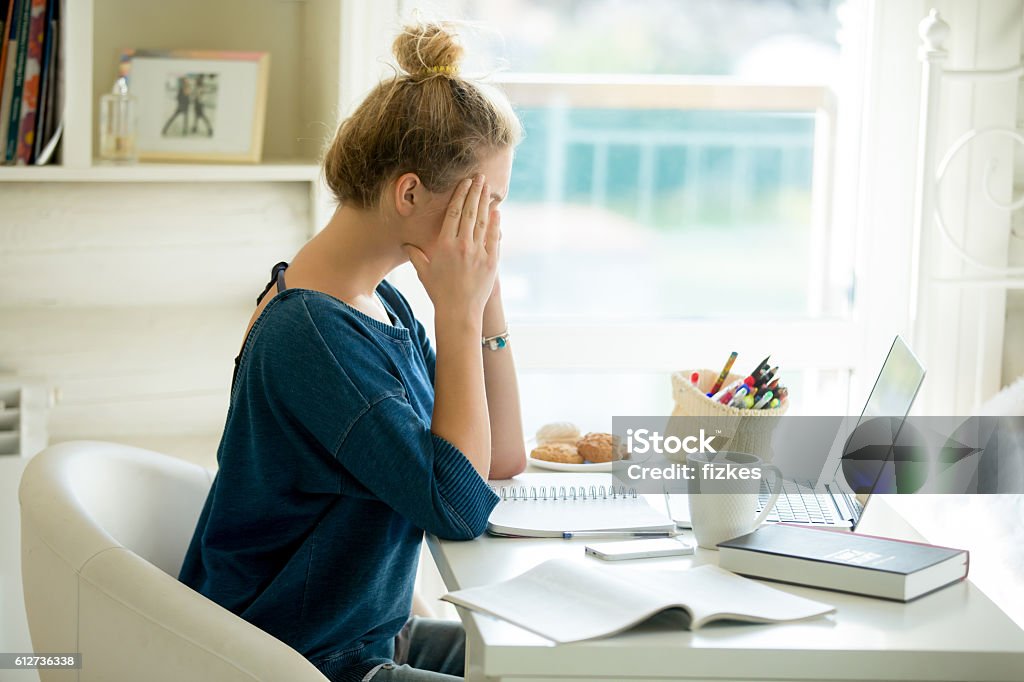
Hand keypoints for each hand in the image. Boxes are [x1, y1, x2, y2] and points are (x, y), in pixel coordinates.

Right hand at [403, 174, 500, 321]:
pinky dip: (496, 223)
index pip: (454, 213)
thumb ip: (415, 254)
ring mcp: (478, 253)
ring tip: (488, 188)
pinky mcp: (491, 261)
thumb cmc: (439, 292)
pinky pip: (494, 237)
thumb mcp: (423, 272)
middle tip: (479, 177)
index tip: (465, 182)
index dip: (460, 195)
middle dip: (475, 192)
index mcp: (445, 245)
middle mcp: (462, 245)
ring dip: (485, 202)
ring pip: (483, 221)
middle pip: (470, 212)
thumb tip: (405, 243)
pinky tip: (496, 211)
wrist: (459, 312)